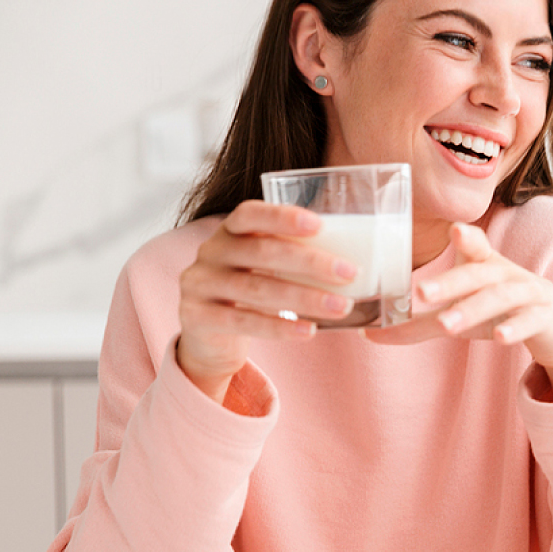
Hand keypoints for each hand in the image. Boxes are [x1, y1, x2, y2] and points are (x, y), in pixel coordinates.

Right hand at [177, 200, 357, 401]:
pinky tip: (309, 331)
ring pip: (257, 289)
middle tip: (349, 273)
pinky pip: (244, 321)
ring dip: (305, 298)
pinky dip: (280, 327)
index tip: (320, 225)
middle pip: (262, 252)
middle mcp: (211, 252)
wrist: (208, 338)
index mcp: (230, 230)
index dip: (282, 217)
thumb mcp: (264, 266)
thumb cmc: (250, 291)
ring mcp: (200, 284)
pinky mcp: (197, 317)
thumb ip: (293, 254)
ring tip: (341, 307)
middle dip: (310, 263)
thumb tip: (355, 259)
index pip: (250, 213)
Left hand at [366, 222, 552, 400]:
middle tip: (420, 293)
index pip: (474, 247)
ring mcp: (529, 294)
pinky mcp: (546, 318)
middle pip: (478, 275)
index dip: (465, 238)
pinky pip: (530, 321)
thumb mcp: (462, 312)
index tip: (453, 231)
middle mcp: (506, 274)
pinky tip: (500, 337)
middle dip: (450, 283)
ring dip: (472, 309)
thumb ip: (418, 323)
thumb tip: (368, 334)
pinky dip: (515, 327)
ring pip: (500, 298)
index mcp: (485, 266)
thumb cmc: (499, 311)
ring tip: (446, 325)